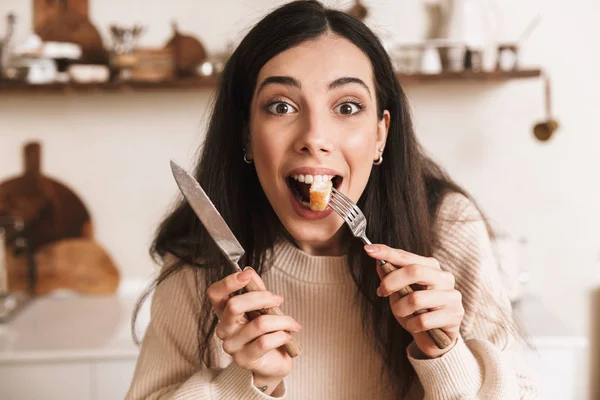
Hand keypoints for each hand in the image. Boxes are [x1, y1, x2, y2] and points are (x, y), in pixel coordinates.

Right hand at [206, 267, 301, 393]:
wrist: (274, 363)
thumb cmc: (267, 333)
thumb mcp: (262, 308)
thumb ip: (256, 290)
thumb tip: (249, 271)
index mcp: (224, 313)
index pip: (215, 294)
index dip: (229, 282)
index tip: (247, 275)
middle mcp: (224, 329)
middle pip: (235, 305)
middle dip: (262, 298)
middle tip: (278, 299)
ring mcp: (232, 346)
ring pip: (258, 323)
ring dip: (282, 320)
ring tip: (292, 323)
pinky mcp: (245, 359)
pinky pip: (266, 341)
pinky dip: (282, 335)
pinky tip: (288, 335)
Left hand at [364, 245, 463, 357]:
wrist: (436, 337)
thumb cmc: (417, 311)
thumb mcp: (400, 292)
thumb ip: (390, 277)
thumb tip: (378, 262)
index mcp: (431, 267)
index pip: (406, 256)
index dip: (387, 252)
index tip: (368, 249)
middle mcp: (444, 278)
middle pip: (414, 271)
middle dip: (391, 282)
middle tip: (381, 292)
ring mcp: (451, 296)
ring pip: (416, 299)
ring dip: (400, 309)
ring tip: (401, 313)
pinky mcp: (453, 316)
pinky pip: (423, 320)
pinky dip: (412, 325)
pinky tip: (414, 325)